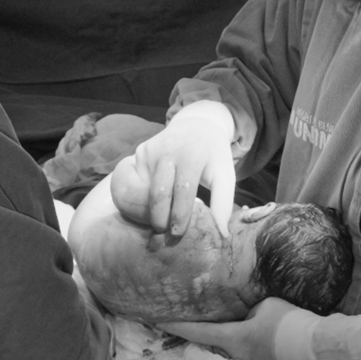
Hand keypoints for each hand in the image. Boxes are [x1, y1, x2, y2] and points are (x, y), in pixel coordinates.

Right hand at [129, 101, 235, 238]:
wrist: (196, 125)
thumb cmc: (212, 155)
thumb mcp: (225, 174)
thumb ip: (223, 202)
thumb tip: (222, 234)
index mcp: (192, 155)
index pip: (183, 190)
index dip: (180, 214)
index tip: (178, 233)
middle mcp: (167, 150)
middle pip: (157, 193)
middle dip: (159, 218)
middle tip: (164, 234)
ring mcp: (150, 151)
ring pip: (142, 190)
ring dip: (147, 212)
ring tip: (158, 224)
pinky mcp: (139, 153)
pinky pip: (136, 182)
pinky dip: (142, 199)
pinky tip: (151, 207)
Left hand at [162, 297, 320, 359]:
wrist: (321, 350)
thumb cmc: (290, 327)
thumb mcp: (266, 307)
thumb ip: (249, 307)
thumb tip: (248, 311)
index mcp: (232, 340)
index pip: (196, 331)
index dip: (175, 324)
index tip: (155, 319)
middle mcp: (238, 354)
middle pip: (211, 340)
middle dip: (198, 328)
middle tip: (183, 313)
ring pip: (232, 342)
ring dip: (223, 331)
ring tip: (216, 315)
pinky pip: (251, 343)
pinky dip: (245, 333)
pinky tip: (251, 323)